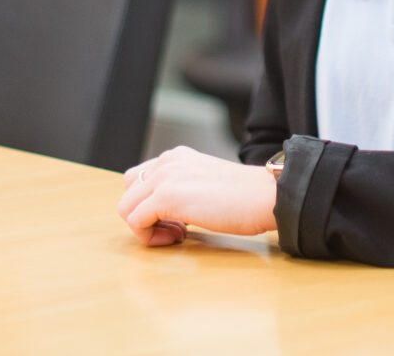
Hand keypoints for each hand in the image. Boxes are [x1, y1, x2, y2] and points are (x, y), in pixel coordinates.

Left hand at [117, 146, 277, 244]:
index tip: (179, 221)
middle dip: (143, 215)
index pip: (140, 180)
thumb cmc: (247, 197)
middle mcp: (167, 161)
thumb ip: (185, 189)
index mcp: (177, 156)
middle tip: (175, 229)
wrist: (267, 195)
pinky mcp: (167, 196)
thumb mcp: (207, 184)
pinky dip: (150, 237)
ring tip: (177, 234)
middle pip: (128, 193)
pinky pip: (135, 221)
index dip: (152, 206)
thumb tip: (169, 215)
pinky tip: (180, 237)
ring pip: (126, 208)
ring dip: (145, 227)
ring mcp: (165, 177)